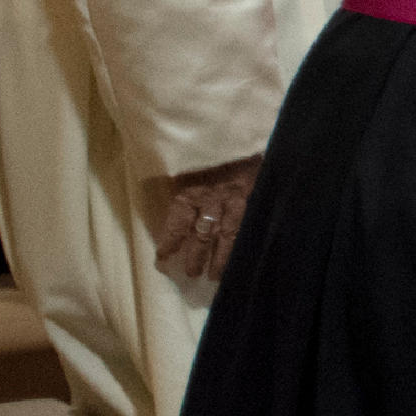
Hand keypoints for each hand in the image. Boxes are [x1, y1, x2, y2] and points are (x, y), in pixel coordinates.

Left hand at [147, 157, 261, 281]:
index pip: (178, 224)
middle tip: (193, 273)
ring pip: (228, 236)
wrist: (240, 139)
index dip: (170, 243)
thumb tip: (163, 211)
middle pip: (203, 235)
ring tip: (215, 276)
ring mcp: (235, 203)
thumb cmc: (208, 161)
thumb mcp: (187, 172)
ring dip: (221, 258)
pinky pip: (248, 228)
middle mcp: (212, 201)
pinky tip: (242, 259)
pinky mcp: (253, 202)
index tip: (163, 259)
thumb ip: (180, 193)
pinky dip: (244, 245)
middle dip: (197, 256)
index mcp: (190, 193)